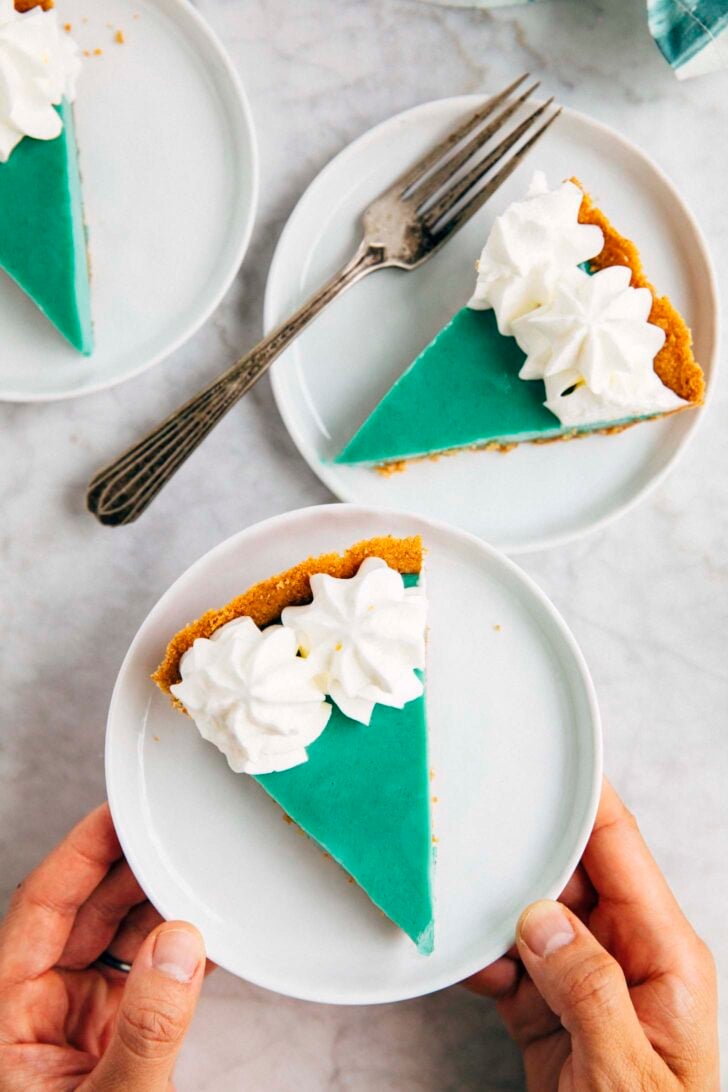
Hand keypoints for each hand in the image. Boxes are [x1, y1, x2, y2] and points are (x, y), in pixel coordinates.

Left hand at [0, 803, 207, 1090]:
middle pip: (86, 910)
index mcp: (7, 1013)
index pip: (41, 906)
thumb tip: (178, 947)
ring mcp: (78, 1020)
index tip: (118, 812)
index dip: (81, 851)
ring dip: (164, 908)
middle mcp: (40, 1006)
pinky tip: (212, 930)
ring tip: (204, 876)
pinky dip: (181, 950)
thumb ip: (144, 1029)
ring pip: (121, 936)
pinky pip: (148, 973)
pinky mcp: (115, 1035)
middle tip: (177, 833)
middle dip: (135, 870)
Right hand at [466, 779, 717, 1090]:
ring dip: (493, 906)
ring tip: (452, 883)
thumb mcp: (627, 1075)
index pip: (622, 852)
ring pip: (532, 917)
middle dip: (524, 848)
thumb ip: (588, 991)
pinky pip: (510, 965)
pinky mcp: (549, 1015)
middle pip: (570, 876)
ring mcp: (584, 985)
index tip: (551, 758)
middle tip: (475, 815)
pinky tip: (455, 953)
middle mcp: (625, 958)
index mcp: (664, 956)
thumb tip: (541, 918)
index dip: (588, 800)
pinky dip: (479, 957)